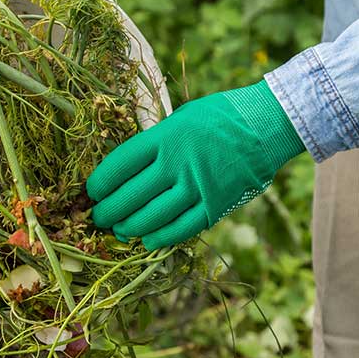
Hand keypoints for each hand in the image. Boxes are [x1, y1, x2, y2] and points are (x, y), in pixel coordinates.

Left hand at [86, 82, 305, 248]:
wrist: (266, 124)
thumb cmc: (219, 118)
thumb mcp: (181, 118)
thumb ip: (155, 143)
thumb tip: (126, 169)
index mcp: (165, 137)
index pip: (120, 165)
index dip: (100, 183)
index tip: (92, 191)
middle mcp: (177, 163)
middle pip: (130, 195)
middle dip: (108, 211)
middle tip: (99, 216)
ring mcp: (197, 187)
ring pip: (151, 217)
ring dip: (128, 227)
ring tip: (119, 229)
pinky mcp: (215, 206)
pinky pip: (181, 229)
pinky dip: (159, 237)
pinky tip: (146, 239)